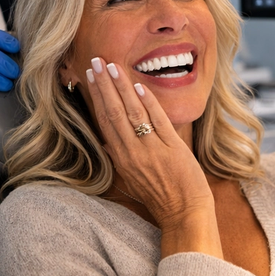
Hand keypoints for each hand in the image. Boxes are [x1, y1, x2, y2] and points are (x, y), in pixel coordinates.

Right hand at [86, 57, 216, 232]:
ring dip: (121, 87)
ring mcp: (151, 150)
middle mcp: (132, 153)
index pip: (104, 121)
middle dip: (103, 85)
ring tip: (112, 66)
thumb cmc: (160, 197)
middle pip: (113, 112)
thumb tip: (105, 142)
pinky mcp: (172, 148)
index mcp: (121, 159)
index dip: (96, 97)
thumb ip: (119, 158)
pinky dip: (147, 102)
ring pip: (132, 113)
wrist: (184, 214)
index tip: (90, 77)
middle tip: (95, 62)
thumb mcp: (132, 179)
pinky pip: (156, 120)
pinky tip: (139, 86)